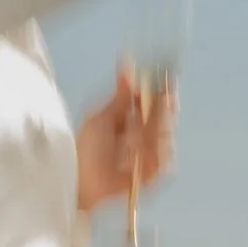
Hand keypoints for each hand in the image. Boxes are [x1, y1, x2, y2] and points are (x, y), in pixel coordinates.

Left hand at [75, 69, 177, 214]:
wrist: (79, 182)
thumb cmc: (86, 149)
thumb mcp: (100, 117)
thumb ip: (120, 95)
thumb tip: (128, 64)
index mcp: (133, 117)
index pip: (156, 100)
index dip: (163, 91)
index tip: (169, 84)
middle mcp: (144, 134)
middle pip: (165, 117)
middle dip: (162, 114)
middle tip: (152, 115)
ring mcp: (150, 154)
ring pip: (166, 138)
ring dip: (153, 138)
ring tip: (134, 143)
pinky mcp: (152, 175)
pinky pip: (164, 163)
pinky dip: (155, 159)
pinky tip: (141, 158)